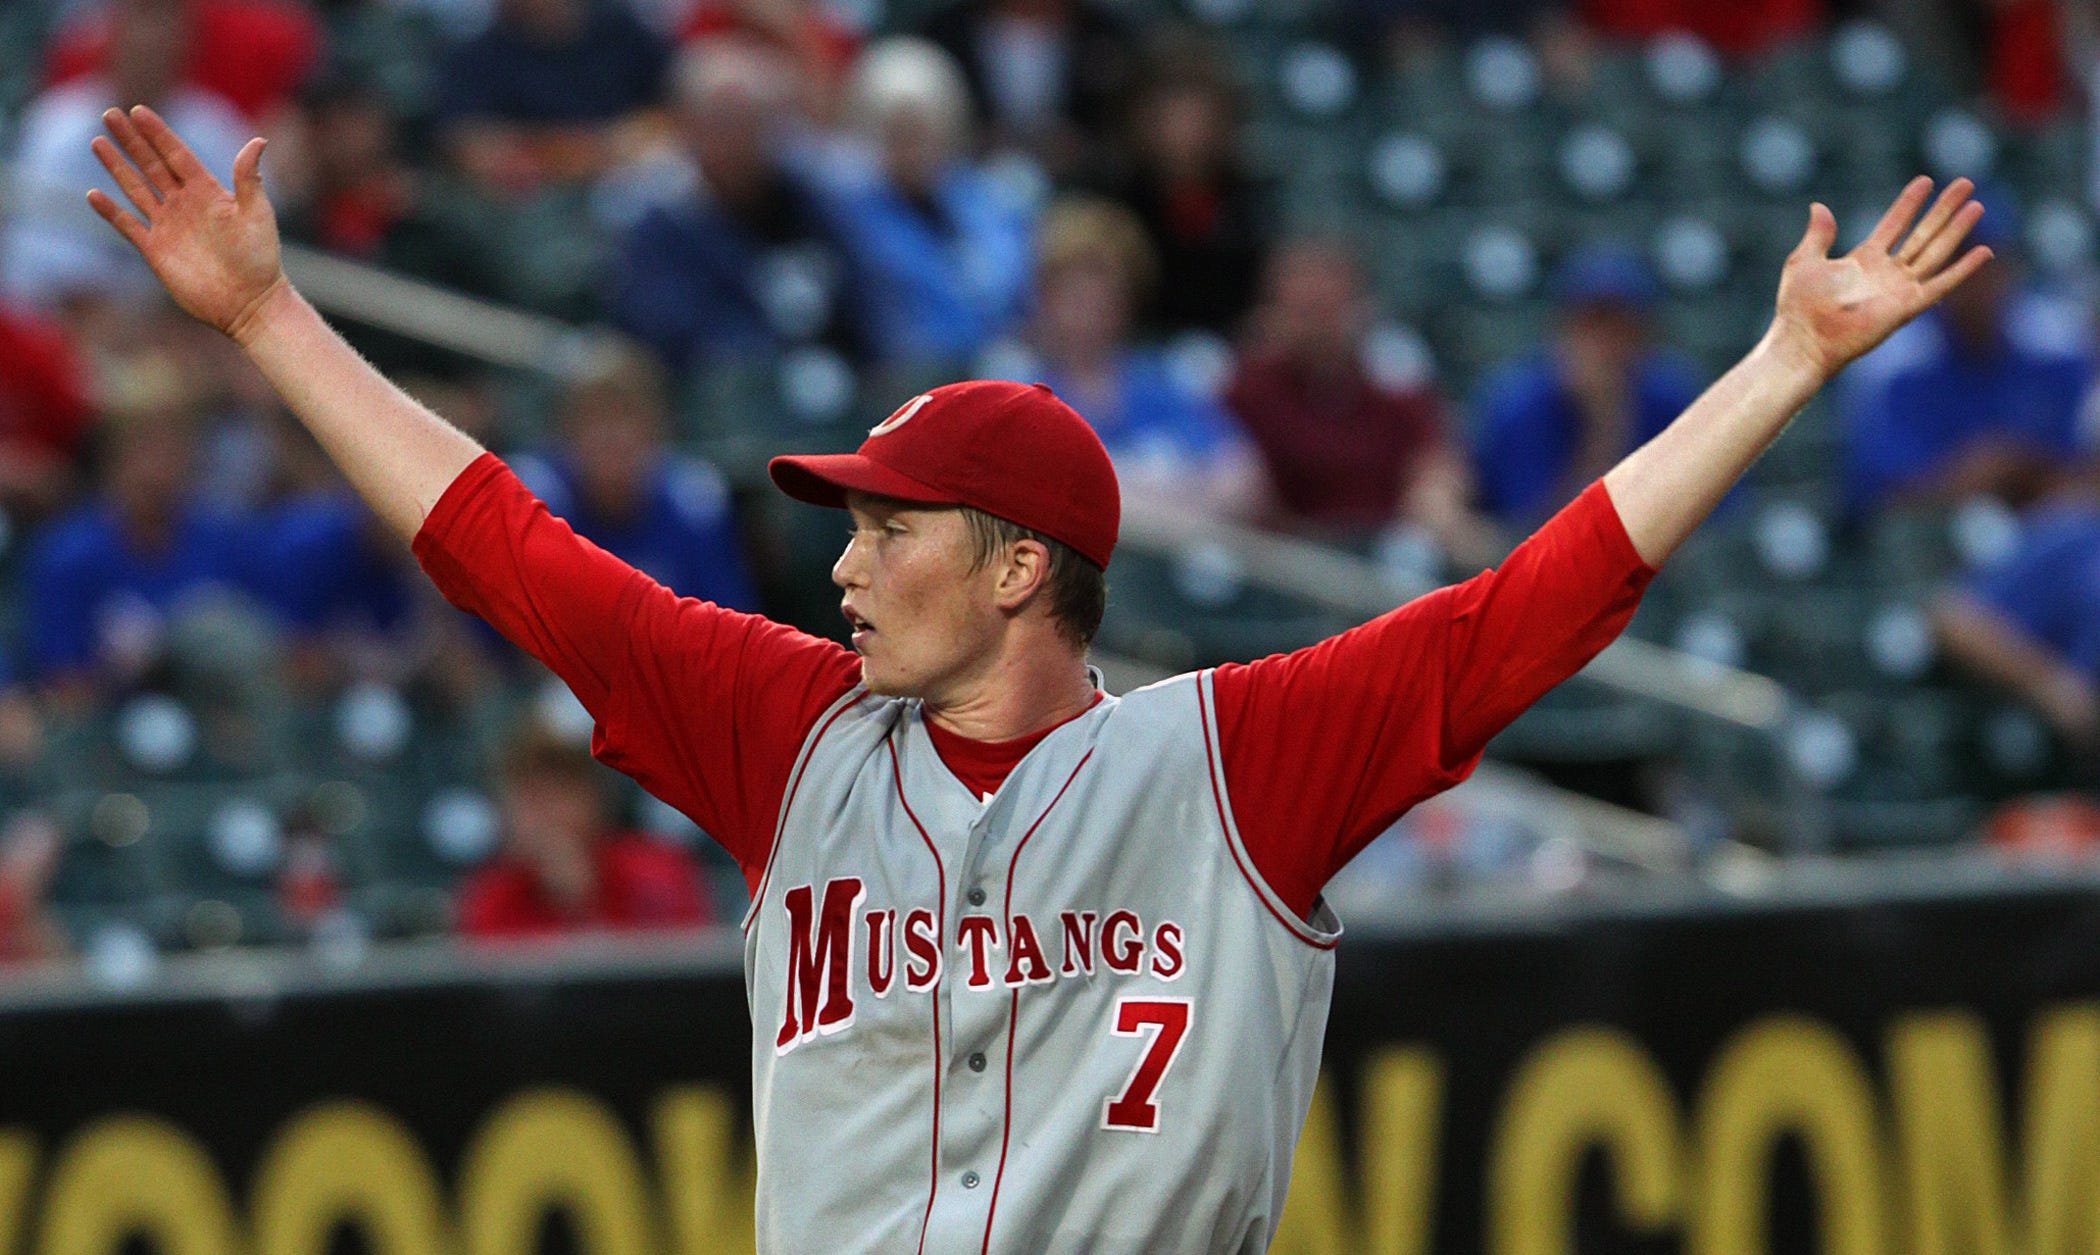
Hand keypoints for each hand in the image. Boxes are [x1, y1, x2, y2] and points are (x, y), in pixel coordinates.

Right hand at [87, 105, 286, 343]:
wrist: (249, 302)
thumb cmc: (260, 258)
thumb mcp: (257, 213)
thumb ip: (248, 177)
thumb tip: (258, 140)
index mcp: (208, 192)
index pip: (177, 154)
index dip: (158, 133)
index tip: (138, 111)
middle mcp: (185, 204)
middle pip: (151, 165)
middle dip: (131, 140)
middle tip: (109, 114)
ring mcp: (169, 226)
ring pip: (136, 188)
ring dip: (117, 166)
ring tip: (98, 142)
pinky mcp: (156, 250)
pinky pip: (128, 225)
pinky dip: (111, 211)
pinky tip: (94, 194)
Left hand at [1767, 176, 1993, 380]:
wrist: (1803, 340)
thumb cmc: (1799, 307)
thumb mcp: (1804, 261)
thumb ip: (1818, 235)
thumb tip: (1818, 206)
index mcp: (1864, 259)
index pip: (1894, 224)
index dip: (1909, 203)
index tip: (1926, 180)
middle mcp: (1886, 272)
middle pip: (1922, 233)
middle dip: (1944, 209)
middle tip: (1966, 183)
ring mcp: (1899, 288)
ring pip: (1936, 252)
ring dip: (1957, 229)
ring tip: (1977, 205)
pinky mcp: (1907, 306)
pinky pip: (1941, 285)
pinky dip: (1962, 269)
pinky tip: (1983, 251)